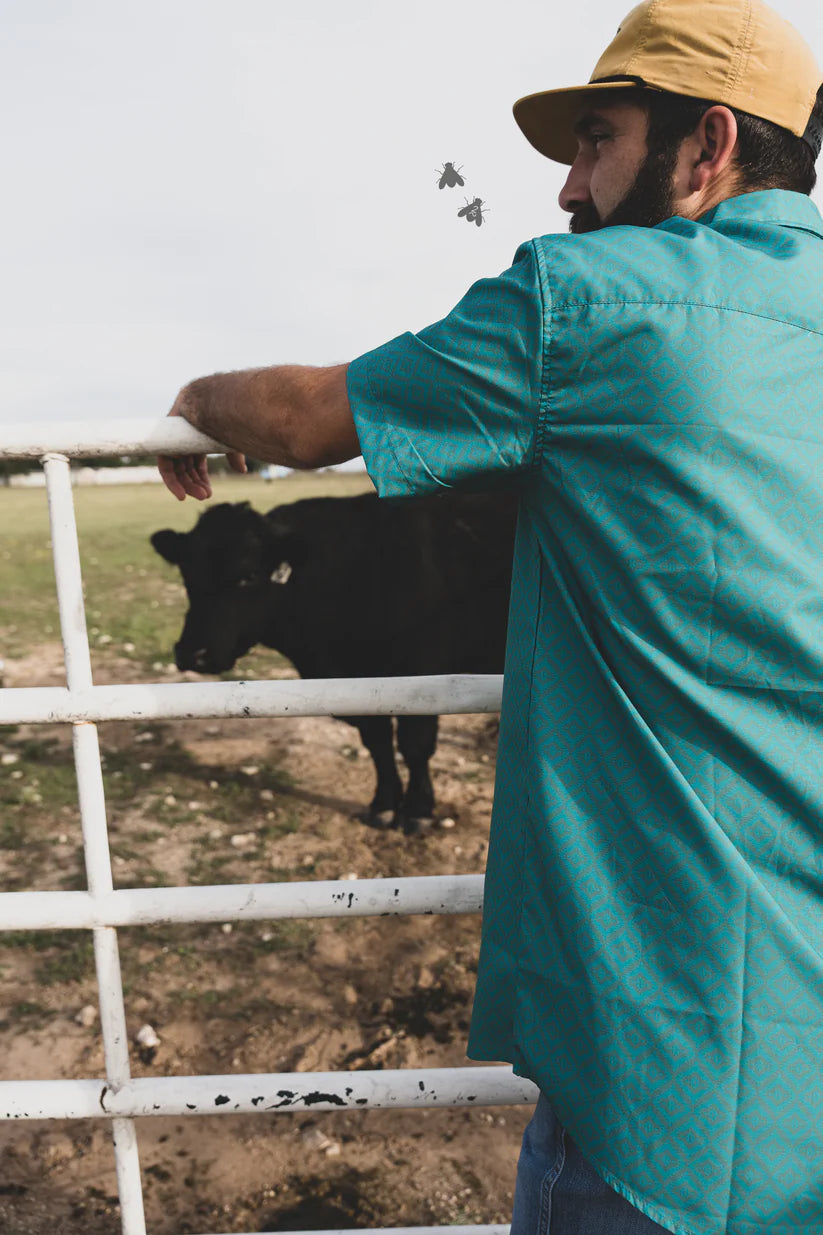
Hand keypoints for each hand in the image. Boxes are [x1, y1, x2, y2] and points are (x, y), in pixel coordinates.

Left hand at [157, 384, 246, 500]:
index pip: (196, 465)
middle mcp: (184, 442)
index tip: (208, 493)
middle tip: (205, 496)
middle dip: (194, 485)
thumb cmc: (223, 416)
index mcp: (197, 441)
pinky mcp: (165, 441)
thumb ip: (234, 456)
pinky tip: (180, 494)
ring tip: (200, 496)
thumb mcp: (230, 441)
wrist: (212, 399)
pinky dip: (171, 481)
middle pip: (185, 469)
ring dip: (185, 486)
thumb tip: (241, 471)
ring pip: (176, 469)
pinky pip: (164, 465)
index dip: (201, 479)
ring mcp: (173, 441)